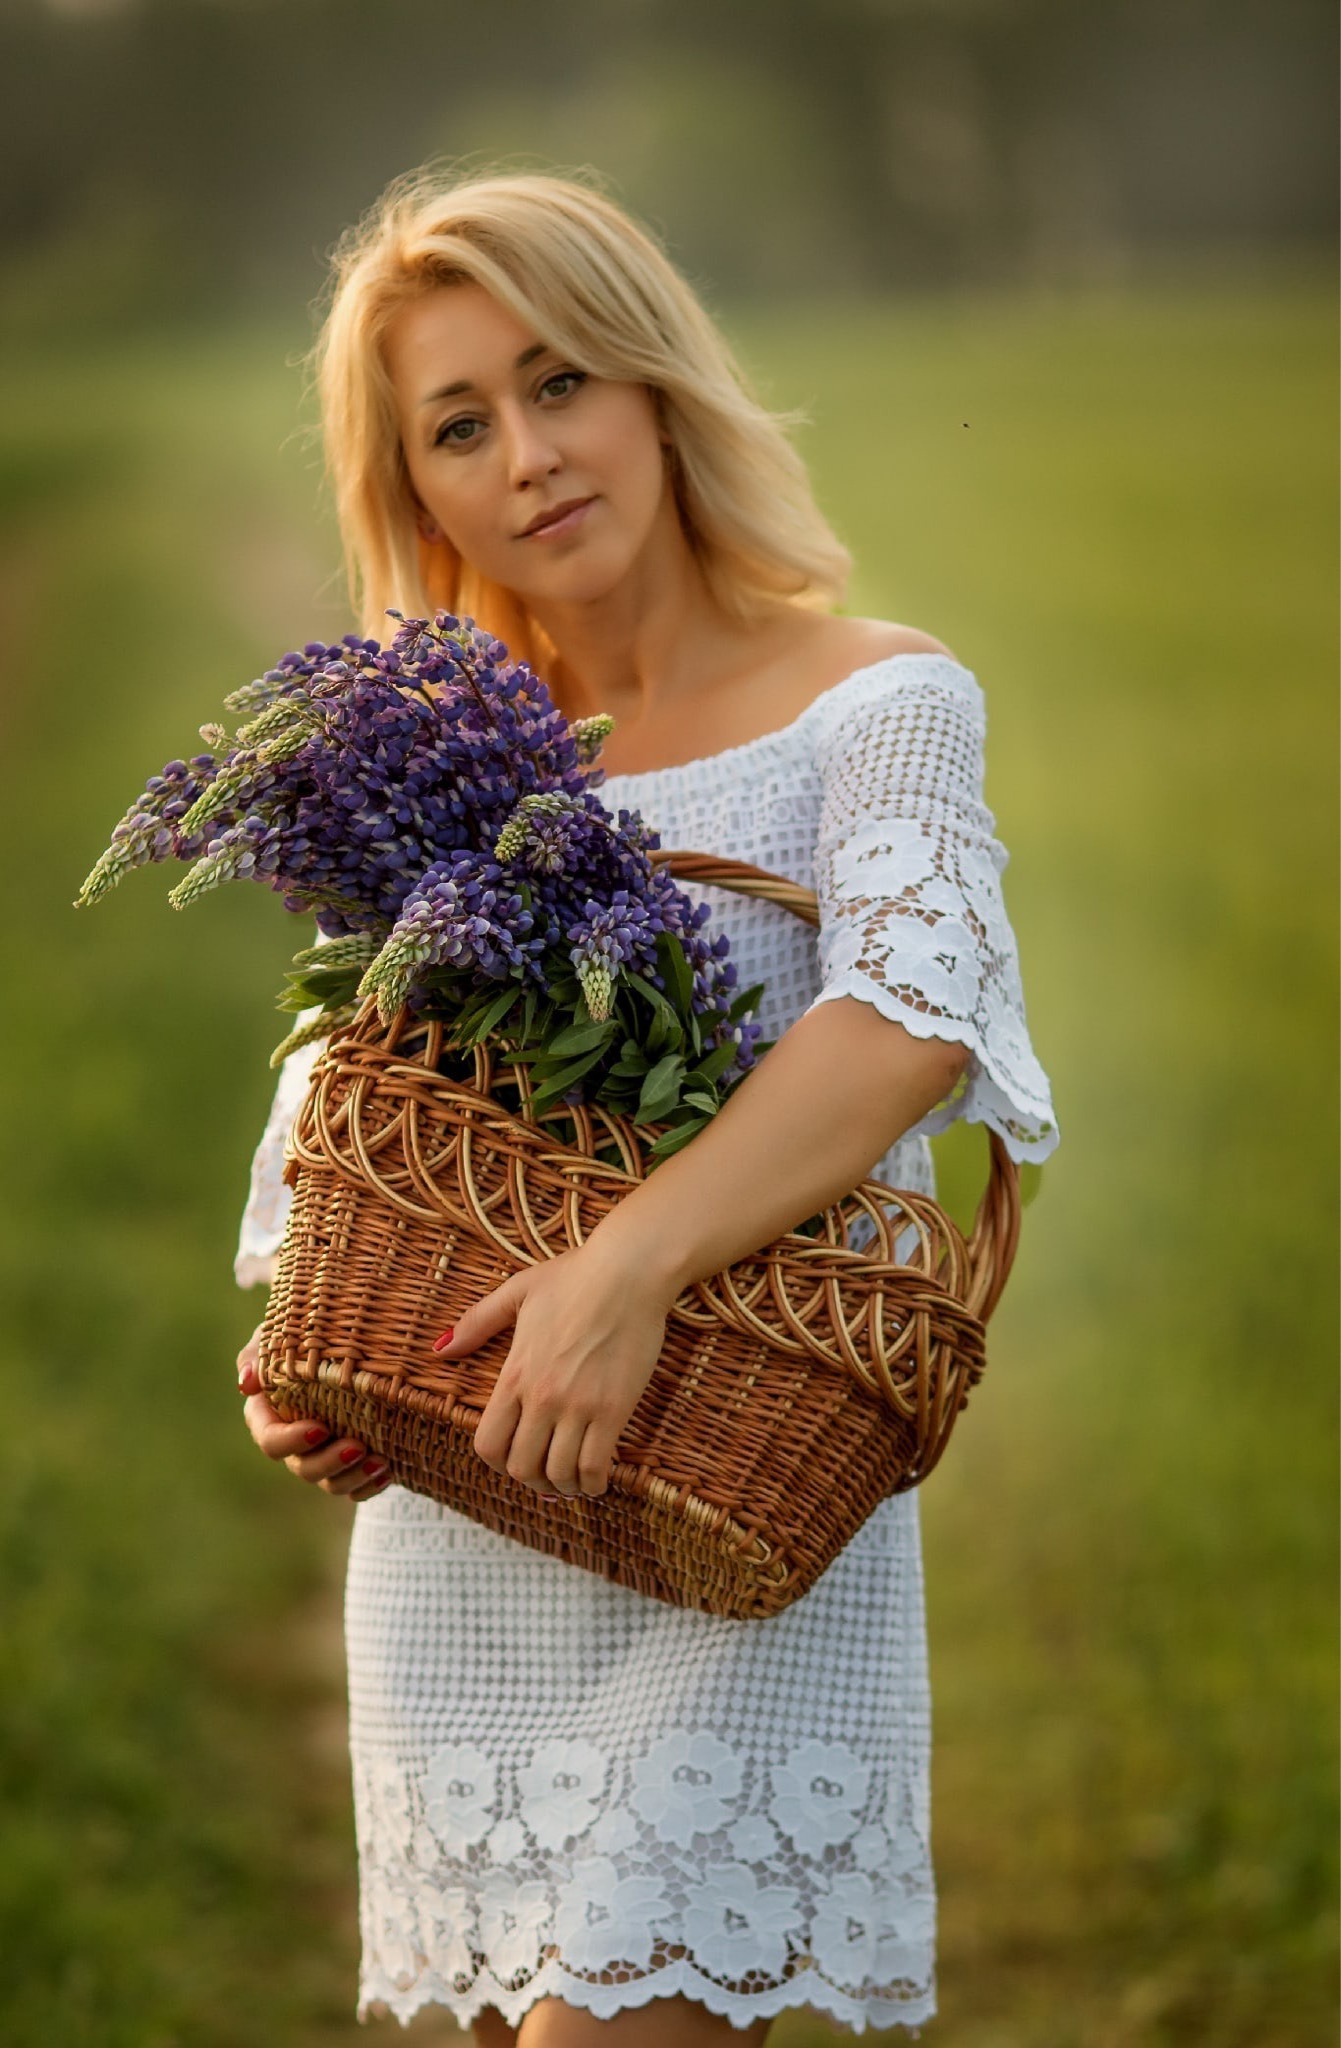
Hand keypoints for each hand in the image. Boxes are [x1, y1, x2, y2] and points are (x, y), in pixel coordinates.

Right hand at [235, 1322, 390, 1502]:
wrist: (350, 1333)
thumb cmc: (307, 1330)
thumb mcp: (282, 1332)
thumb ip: (260, 1353)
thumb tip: (246, 1384)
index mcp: (269, 1414)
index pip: (270, 1439)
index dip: (291, 1441)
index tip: (320, 1428)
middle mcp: (294, 1440)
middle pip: (302, 1467)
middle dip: (329, 1463)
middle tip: (358, 1446)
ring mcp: (323, 1454)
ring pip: (331, 1483)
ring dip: (353, 1478)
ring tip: (380, 1463)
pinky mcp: (351, 1462)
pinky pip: (356, 1488)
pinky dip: (370, 1485)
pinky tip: (389, 1473)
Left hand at [434, 1244, 670, 1500]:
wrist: (628, 1271)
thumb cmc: (575, 1276)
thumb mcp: (516, 1292)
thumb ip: (476, 1324)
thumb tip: (440, 1349)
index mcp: (513, 1374)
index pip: (488, 1444)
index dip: (497, 1462)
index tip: (513, 1458)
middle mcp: (541, 1397)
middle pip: (522, 1467)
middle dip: (532, 1479)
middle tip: (546, 1473)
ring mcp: (577, 1405)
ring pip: (558, 1473)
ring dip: (563, 1487)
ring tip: (571, 1480)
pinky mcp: (613, 1408)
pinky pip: (596, 1465)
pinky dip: (593, 1482)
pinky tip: (597, 1478)